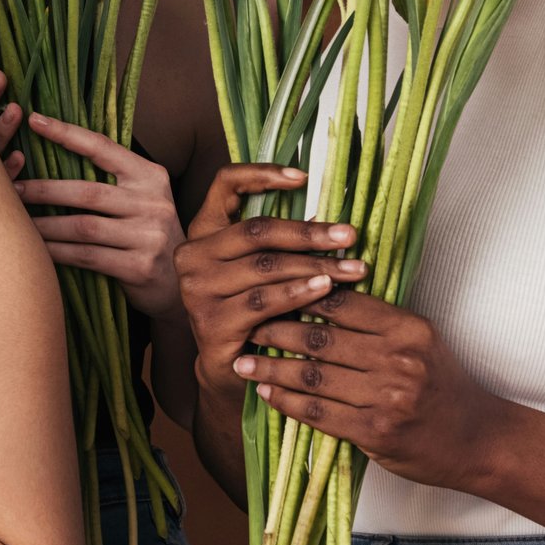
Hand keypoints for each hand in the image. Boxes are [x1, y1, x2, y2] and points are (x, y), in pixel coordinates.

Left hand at [13, 113, 187, 318]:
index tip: (34, 120)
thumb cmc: (146, 233)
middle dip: (43, 190)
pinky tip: (37, 249)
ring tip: (16, 222)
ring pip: (82, 227)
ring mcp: (150, 236)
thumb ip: (110, 179)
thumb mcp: (140, 199)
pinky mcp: (140, 267)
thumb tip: (51, 153)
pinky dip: (56, 252)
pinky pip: (86, 257)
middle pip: (86, 192)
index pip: (103, 147)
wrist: (180, 283)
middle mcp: (154, 203)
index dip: (67, 133)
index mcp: (151, 176)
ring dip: (44, 225)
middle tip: (11, 188)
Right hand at [175, 163, 366, 402]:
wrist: (230, 370)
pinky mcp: (211, 321)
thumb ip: (278, 244)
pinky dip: (299, 294)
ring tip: (352, 269)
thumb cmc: (253, 311)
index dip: (261, 175)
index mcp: (203, 231)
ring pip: (265, 268)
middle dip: (309, 233)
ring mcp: (197, 289)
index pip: (224, 184)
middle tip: (350, 235)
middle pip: (256, 230)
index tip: (302, 178)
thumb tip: (328, 221)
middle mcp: (192, 255)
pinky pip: (263, 301)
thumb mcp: (259, 270)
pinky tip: (325, 291)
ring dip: (315, 267)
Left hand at [237, 286, 509, 489]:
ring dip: (269, 368)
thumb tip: (315, 292)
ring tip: (240, 361)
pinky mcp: (376, 432)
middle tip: (242, 325)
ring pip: (312, 376)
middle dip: (273, 331)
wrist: (480, 440)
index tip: (266, 292)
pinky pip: (318, 412)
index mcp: (408, 329)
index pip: (340, 302)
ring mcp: (388, 398)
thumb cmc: (443, 385)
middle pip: (319, 339)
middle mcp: (399, 360)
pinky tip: (266, 392)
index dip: (297, 295)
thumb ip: (375, 320)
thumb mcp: (420, 341)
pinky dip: (286, 401)